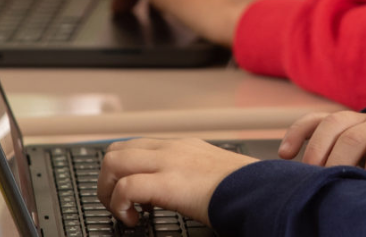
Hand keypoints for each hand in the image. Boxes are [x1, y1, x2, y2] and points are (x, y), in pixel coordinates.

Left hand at [97, 138, 257, 226]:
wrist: (259, 190)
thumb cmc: (244, 188)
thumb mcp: (214, 172)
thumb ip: (194, 174)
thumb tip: (186, 192)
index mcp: (182, 146)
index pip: (135, 145)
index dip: (123, 170)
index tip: (130, 194)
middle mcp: (171, 149)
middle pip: (115, 150)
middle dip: (106, 180)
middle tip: (119, 204)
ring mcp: (168, 162)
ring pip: (113, 162)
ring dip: (108, 191)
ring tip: (123, 212)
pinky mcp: (167, 183)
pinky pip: (125, 188)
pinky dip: (120, 206)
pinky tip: (134, 220)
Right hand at [278, 110, 365, 182]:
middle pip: (355, 132)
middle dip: (339, 160)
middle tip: (329, 188)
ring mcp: (357, 119)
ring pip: (332, 122)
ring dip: (316, 149)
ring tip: (307, 177)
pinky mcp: (339, 123)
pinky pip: (314, 120)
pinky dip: (298, 133)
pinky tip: (284, 154)